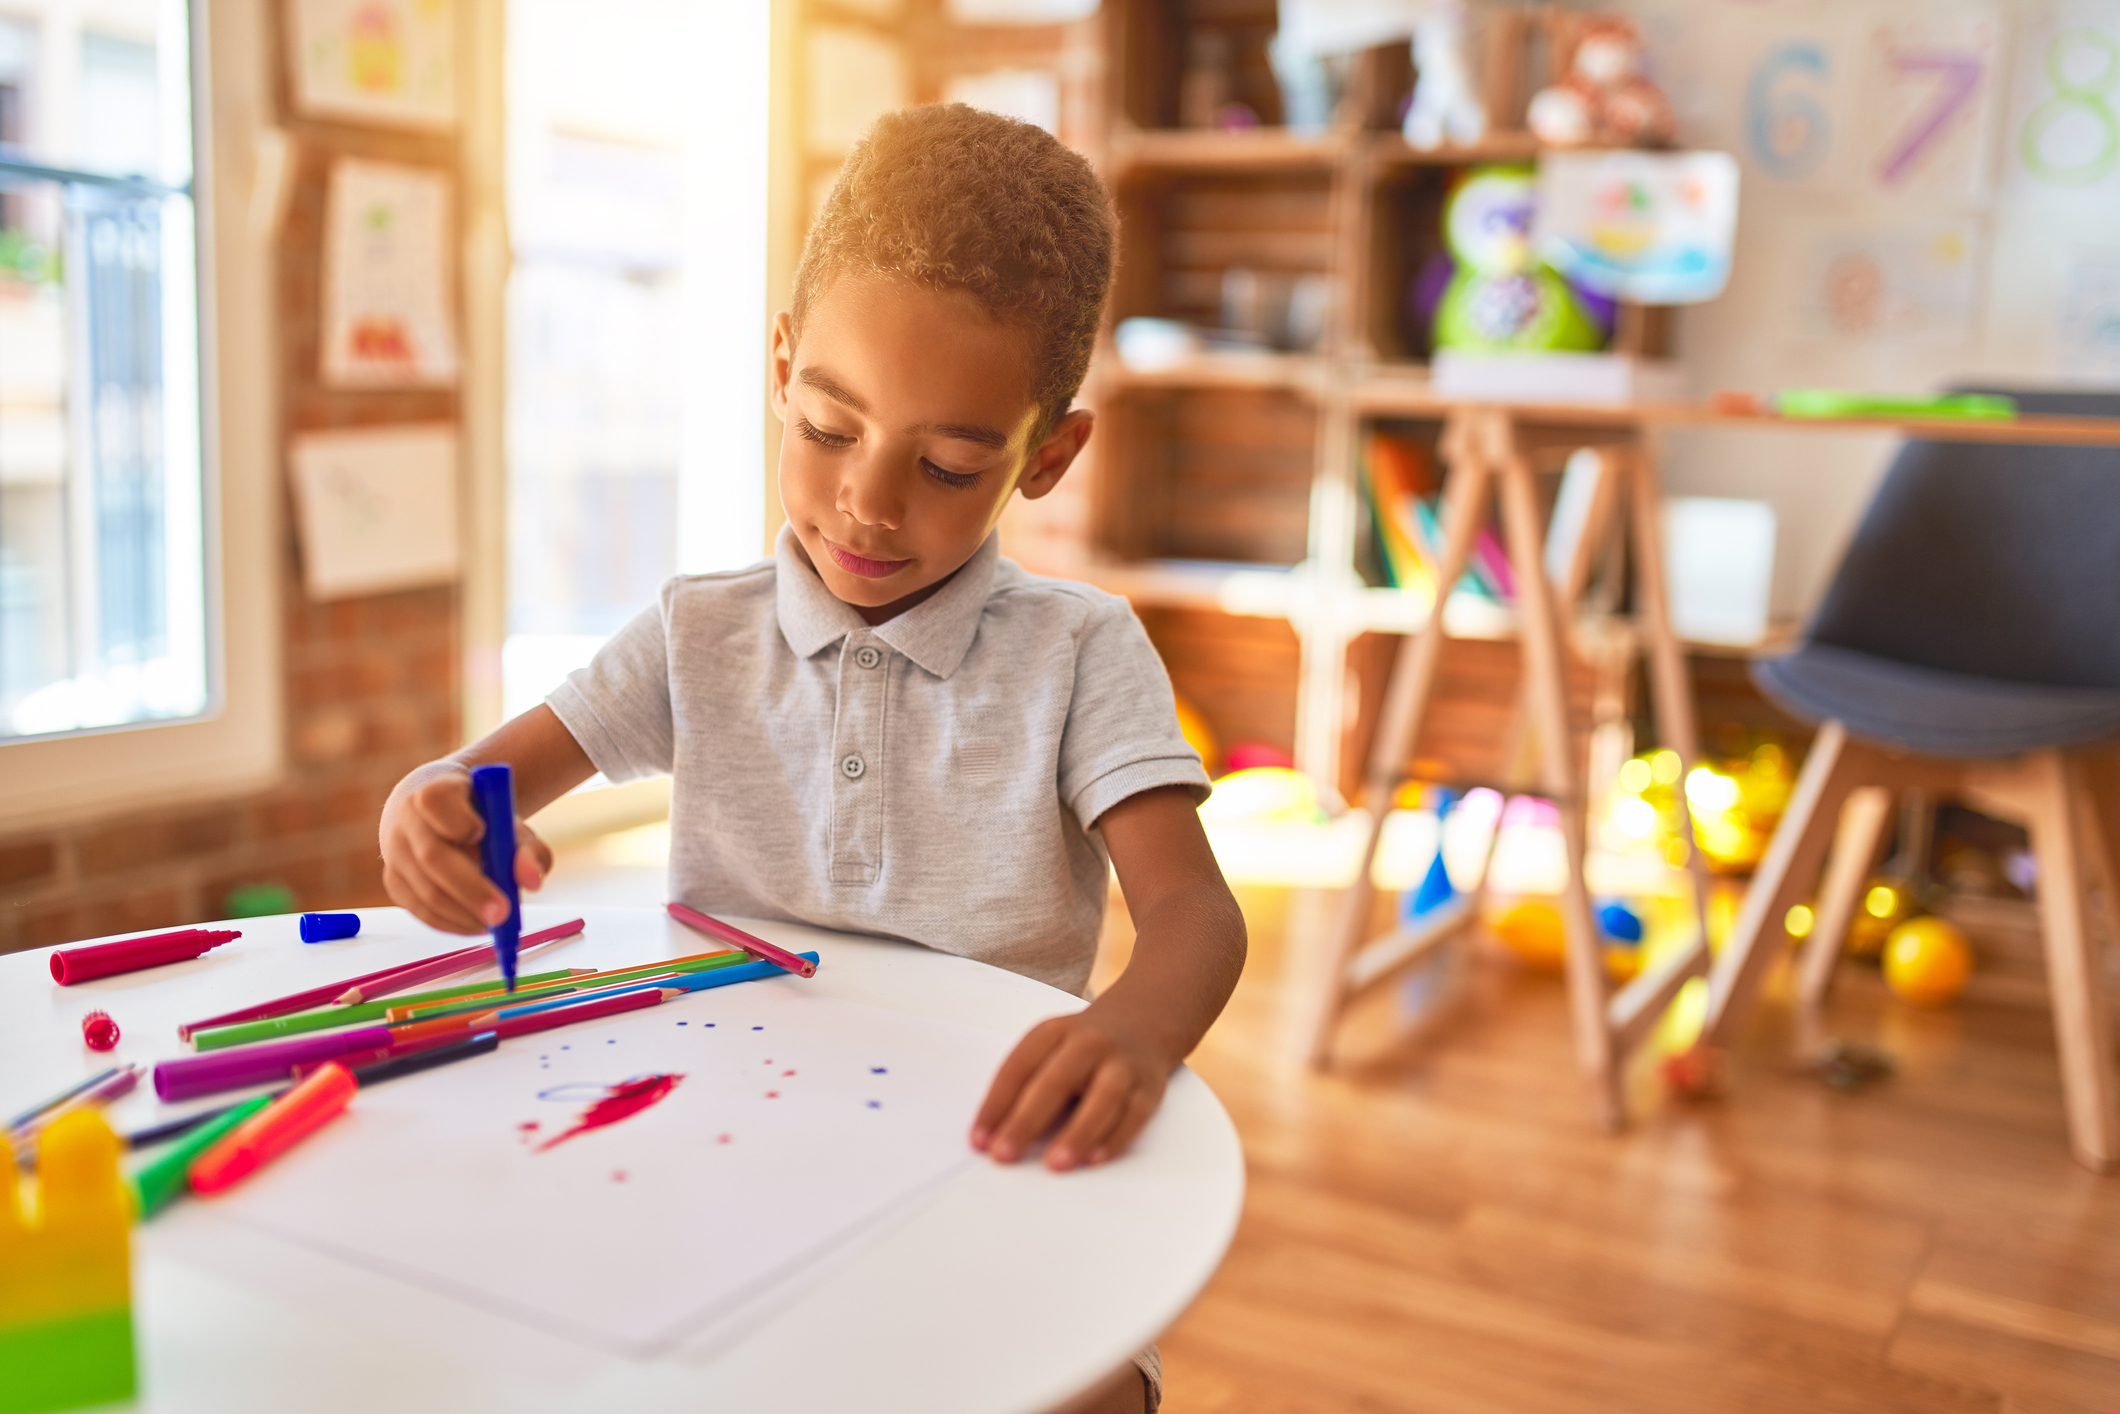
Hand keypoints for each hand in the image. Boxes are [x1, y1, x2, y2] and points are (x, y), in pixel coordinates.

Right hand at [379, 766, 551, 933]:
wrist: (440, 816)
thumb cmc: (482, 820)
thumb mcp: (510, 826)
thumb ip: (528, 850)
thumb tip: (531, 880)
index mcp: (436, 790)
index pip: (436, 801)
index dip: (457, 820)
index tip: (481, 833)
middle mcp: (406, 818)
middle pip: (431, 855)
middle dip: (470, 888)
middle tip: (502, 912)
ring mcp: (394, 850)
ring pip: (425, 890)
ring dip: (463, 913)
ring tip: (496, 921)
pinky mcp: (393, 879)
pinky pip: (418, 909)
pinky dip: (450, 923)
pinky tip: (475, 925)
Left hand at [970, 1007, 1172, 1171]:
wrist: (1139, 1025)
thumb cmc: (1081, 1048)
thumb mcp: (1049, 1047)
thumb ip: (1025, 1083)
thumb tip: (994, 1134)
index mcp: (1055, 1031)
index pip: (1019, 1067)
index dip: (996, 1105)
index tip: (979, 1141)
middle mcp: (1090, 1043)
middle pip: (1057, 1080)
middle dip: (1027, 1121)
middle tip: (1004, 1154)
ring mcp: (1122, 1064)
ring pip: (1104, 1097)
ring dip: (1078, 1132)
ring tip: (1055, 1164)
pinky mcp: (1148, 1089)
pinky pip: (1134, 1114)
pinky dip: (1114, 1138)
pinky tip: (1093, 1159)